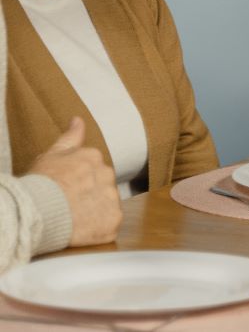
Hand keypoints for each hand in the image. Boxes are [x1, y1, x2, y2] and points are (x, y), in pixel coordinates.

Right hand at [27, 118, 120, 246]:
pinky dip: (97, 229)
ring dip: (94, 212)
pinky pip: (109, 225)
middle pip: (102, 186)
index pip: (93, 169)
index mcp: (94, 157)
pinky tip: (81, 230)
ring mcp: (112, 199)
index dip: (77, 182)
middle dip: (89, 195)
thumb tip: (78, 119)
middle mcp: (108, 175)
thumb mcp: (51, 155)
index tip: (64, 188)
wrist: (36, 211)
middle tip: (68, 204)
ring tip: (73, 218)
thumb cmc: (39, 183)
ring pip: (107, 205)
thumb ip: (70, 137)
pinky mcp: (112, 221)